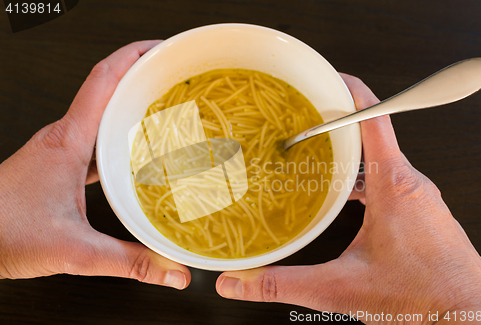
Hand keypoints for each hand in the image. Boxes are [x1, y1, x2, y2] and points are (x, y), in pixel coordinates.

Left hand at [0, 41, 189, 289]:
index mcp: (69, 141)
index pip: (104, 80)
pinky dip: (118, 134)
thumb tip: (172, 270)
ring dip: (130, 104)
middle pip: (106, 88)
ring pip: (101, 114)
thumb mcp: (74, 251)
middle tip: (175, 77)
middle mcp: (65, 137)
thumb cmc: (3, 234)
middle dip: (141, 74)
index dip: (135, 56)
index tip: (164, 49)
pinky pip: (95, 138)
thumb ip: (129, 261)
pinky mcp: (59, 165)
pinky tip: (136, 153)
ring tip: (164, 108)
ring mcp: (61, 149)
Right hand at [216, 73, 480, 321]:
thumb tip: (240, 282)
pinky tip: (343, 198)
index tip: (323, 77)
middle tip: (302, 121)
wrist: (469, 321)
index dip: (347, 90)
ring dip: (348, 156)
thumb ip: (285, 283)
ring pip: (380, 161)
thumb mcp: (343, 289)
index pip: (373, 117)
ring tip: (315, 156)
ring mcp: (418, 198)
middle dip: (335, 125)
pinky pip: (389, 182)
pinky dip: (363, 181)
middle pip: (371, 134)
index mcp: (394, 186)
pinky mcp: (421, 214)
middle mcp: (410, 184)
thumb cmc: (423, 301)